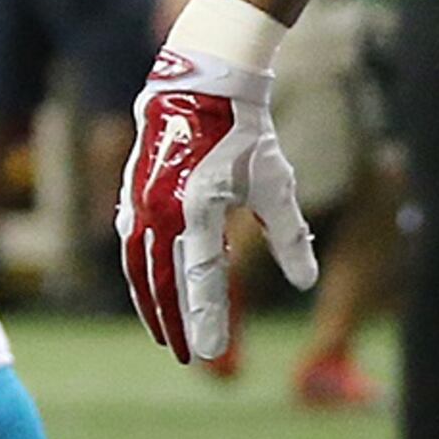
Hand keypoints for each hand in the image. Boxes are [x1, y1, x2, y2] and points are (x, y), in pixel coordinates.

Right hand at [118, 0, 316, 363]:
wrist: (200, 82)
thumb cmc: (244, 133)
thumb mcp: (275, 185)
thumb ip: (289, 236)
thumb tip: (306, 282)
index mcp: (196, 210)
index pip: (201, 280)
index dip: (204, 320)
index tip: (207, 354)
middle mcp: (160, 211)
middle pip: (162, 283)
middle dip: (174, 322)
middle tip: (188, 355)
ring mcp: (140, 202)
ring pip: (139, 267)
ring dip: (151, 302)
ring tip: (165, 331)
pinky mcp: (132, 193)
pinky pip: (133, 244)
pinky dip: (141, 272)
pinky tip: (151, 287)